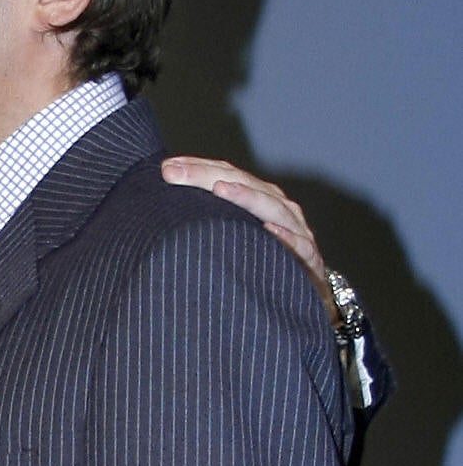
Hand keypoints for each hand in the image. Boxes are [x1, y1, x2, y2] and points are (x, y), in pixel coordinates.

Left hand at [160, 157, 334, 318]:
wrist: (307, 297)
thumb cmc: (259, 264)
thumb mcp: (229, 238)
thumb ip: (202, 222)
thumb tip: (154, 212)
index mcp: (256, 199)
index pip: (224, 175)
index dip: (196, 168)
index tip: (165, 168)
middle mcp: (277, 209)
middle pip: (243, 184)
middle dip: (207, 176)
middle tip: (174, 173)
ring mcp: (296, 232)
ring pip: (272, 208)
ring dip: (247, 197)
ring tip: (220, 188)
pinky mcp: (309, 260)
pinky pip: (300, 247)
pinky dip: (286, 237)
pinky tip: (268, 229)